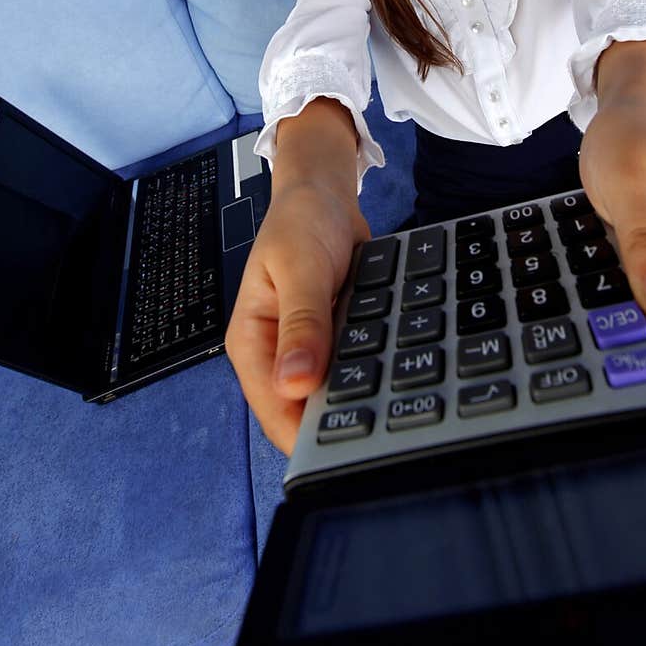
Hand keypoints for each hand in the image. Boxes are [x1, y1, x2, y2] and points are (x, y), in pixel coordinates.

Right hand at [225, 182, 370, 453]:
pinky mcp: (333, 342)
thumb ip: (301, 324)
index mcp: (252, 343)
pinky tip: (393, 378)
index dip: (307, 436)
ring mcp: (306, 351)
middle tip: (381, 427)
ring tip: (392, 408)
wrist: (324, 195)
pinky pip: (351, 370)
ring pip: (331, 394)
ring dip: (357, 399)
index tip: (347, 449)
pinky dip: (369, 373)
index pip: (275, 408)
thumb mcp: (299, 268)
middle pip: (303, 410)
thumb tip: (295, 384)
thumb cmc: (300, 223)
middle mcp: (276, 355)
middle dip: (338, 420)